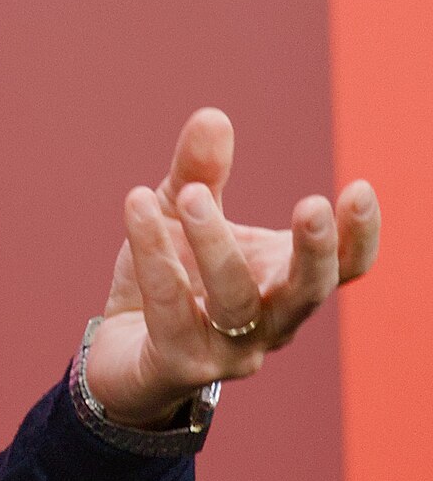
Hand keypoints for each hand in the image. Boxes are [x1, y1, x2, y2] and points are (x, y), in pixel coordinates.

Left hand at [87, 109, 379, 426]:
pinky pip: (170, 309)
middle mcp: (270, 323)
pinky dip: (154, 255)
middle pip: (308, 292)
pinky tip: (138, 205)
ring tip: (194, 195)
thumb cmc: (169, 282)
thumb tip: (213, 116)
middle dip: (313, 250)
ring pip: (234, 301)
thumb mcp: (183, 217)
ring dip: (216, 244)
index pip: (345, 268)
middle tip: (311, 204)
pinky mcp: (179, 365)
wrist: (120, 357)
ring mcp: (228, 351)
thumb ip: (199, 173)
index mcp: (286, 282)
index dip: (359, 236)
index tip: (359, 189)